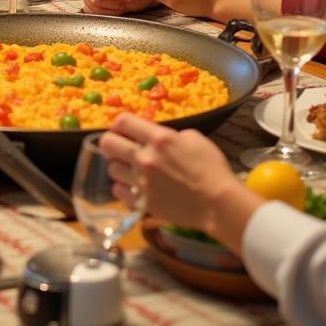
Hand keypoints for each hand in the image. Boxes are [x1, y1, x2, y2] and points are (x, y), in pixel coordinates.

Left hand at [99, 113, 260, 250]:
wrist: (218, 204)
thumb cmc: (211, 168)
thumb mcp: (193, 138)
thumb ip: (168, 135)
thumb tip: (155, 138)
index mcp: (158, 138)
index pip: (123, 121)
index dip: (119, 123)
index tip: (123, 129)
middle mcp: (145, 158)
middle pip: (107, 144)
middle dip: (111, 143)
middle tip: (119, 148)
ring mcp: (142, 182)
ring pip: (112, 169)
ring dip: (120, 167)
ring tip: (131, 170)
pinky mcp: (143, 203)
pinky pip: (119, 192)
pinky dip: (124, 189)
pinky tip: (135, 188)